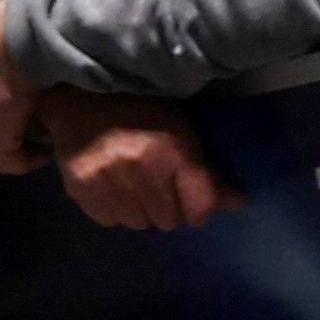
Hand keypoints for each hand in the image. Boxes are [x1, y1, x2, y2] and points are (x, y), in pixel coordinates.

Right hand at [42, 93, 237, 230]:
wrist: (81, 95)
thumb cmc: (140, 107)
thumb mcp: (180, 128)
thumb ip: (207, 171)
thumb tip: (238, 203)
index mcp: (173, 150)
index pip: (200, 207)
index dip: (199, 208)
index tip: (192, 200)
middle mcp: (142, 169)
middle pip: (169, 221)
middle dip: (168, 207)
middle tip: (157, 185)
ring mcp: (108, 181)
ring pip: (138, 223)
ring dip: (140, 210)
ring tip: (132, 184)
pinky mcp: (81, 189)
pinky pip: (109, 221)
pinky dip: (113, 209)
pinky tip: (111, 186)